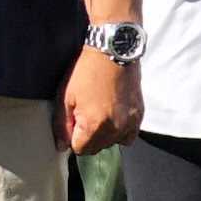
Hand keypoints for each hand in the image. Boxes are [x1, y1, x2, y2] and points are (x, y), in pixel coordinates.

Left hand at [60, 41, 141, 156]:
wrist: (112, 50)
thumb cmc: (86, 71)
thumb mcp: (65, 97)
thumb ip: (61, 126)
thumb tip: (61, 147)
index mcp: (95, 126)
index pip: (80, 149)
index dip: (73, 136)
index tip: (74, 120)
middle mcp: (115, 129)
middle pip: (97, 148)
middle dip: (88, 136)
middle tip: (86, 112)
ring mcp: (129, 123)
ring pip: (112, 143)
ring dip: (104, 134)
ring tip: (100, 111)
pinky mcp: (139, 115)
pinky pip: (128, 135)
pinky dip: (120, 130)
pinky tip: (113, 114)